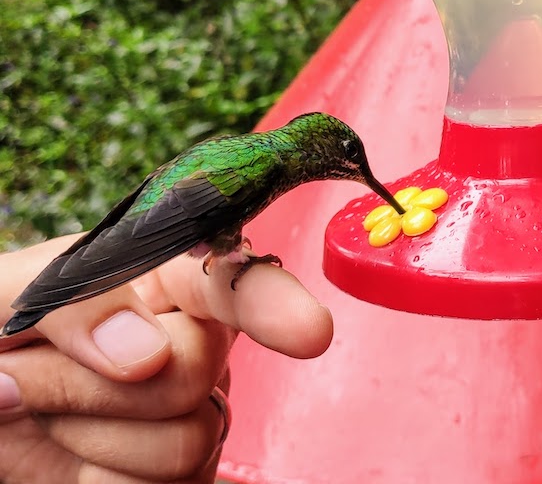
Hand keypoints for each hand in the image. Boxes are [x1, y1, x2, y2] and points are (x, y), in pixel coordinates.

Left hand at [0, 233, 333, 483]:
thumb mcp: (11, 296)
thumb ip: (79, 303)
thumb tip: (148, 355)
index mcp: (162, 283)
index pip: (232, 282)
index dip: (273, 305)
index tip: (307, 333)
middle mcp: (188, 345)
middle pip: (201, 371)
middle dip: (93, 384)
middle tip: (17, 374)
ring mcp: (184, 417)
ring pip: (187, 441)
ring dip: (84, 433)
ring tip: (36, 414)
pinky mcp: (167, 479)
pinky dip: (91, 478)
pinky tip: (63, 456)